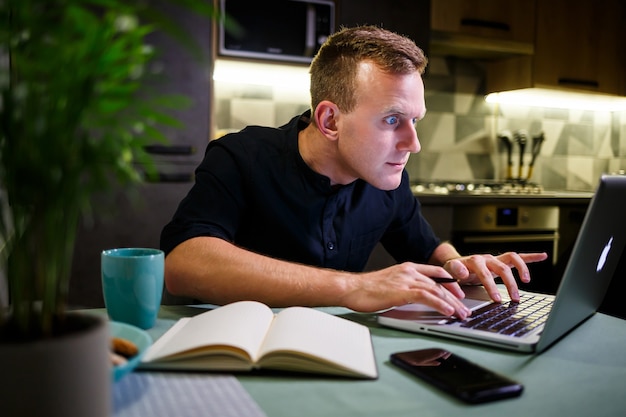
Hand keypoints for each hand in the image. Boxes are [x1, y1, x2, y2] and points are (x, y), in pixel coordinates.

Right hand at [343, 263, 470, 318]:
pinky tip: (447, 312)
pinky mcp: (402, 291)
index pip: (435, 272)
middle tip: (464, 309)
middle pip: (439, 284)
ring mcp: (406, 280)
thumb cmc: (365, 289)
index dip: (450, 282)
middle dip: (455, 297)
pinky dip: (440, 304)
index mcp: (407, 268)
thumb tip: (413, 298)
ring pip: (437, 291)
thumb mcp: (389, 284)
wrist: (351, 288)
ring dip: (452, 304)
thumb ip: (403, 287)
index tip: (458, 292)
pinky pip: (427, 297)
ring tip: (461, 314)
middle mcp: (409, 272)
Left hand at [444, 251, 547, 301]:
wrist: (455, 265)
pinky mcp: (501, 261)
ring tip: (526, 282)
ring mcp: (495, 259)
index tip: (496, 298)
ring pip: (512, 260)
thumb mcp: (448, 272)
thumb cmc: (452, 271)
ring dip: (521, 270)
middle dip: (509, 283)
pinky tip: (542, 256)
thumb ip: (454, 271)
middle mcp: (486, 258)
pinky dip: (530, 256)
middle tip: (513, 298)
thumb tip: (463, 272)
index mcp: (473, 261)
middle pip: (501, 268)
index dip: (490, 285)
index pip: (484, 272)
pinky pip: (517, 257)